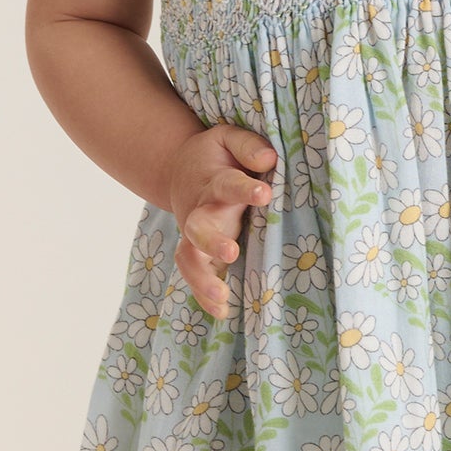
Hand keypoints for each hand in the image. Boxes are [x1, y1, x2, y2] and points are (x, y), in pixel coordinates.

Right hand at [168, 121, 275, 317]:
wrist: (181, 170)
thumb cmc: (215, 156)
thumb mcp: (228, 138)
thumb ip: (248, 146)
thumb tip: (269, 160)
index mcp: (214, 182)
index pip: (228, 184)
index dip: (244, 189)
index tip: (264, 193)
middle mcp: (202, 211)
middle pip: (198, 227)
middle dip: (212, 241)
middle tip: (231, 252)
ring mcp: (196, 235)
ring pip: (190, 257)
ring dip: (203, 278)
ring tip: (222, 296)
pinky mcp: (197, 252)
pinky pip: (194, 275)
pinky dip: (203, 295)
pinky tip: (222, 312)